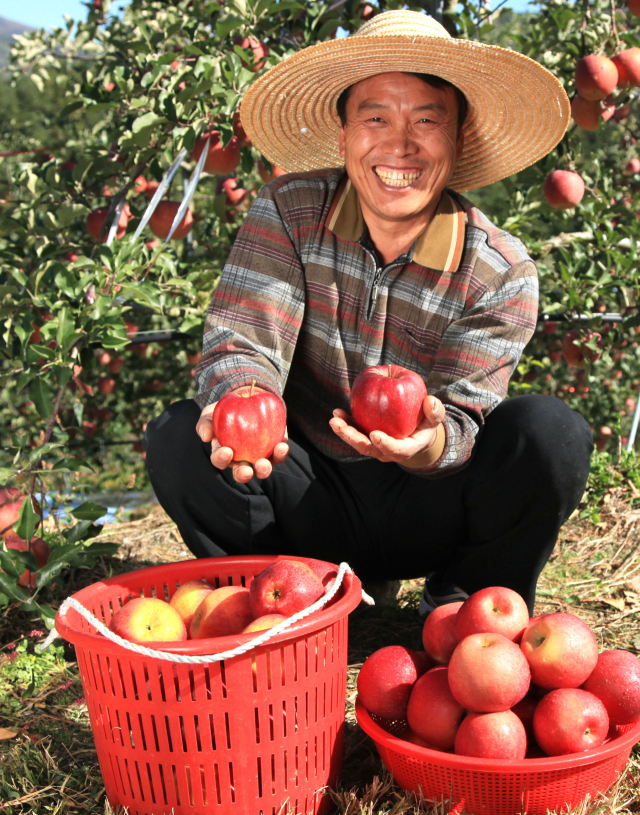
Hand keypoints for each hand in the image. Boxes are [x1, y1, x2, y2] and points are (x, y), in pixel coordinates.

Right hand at [196, 400, 288, 482]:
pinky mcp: (274, 449)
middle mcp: (242, 460)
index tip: (227, 451)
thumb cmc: (225, 410)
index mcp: (224, 453)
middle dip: (244, 474)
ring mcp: (259, 456)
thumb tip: (205, 436)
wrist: (248, 399)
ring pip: (262, 469)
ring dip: (264, 470)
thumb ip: (205, 423)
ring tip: (264, 464)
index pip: (220, 460)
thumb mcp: (211, 413)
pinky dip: (281, 453)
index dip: (222, 459)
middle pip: (242, 473)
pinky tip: (282, 446)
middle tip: (246, 470)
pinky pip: (278, 455)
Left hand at [329, 394, 444, 463]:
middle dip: (353, 438)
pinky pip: (355, 432)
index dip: (385, 444)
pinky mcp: (367, 438)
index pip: (395, 449)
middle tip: (341, 426)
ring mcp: (375, 447)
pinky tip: (337, 412)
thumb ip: (435, 411)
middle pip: (369, 448)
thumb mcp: (435, 419)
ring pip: (358, 442)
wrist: (415, 433)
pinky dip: (346, 424)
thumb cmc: (426, 425)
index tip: (375, 435)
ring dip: (345, 432)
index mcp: (405, 449)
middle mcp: (387, 452)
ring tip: (335, 419)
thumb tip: (429, 401)